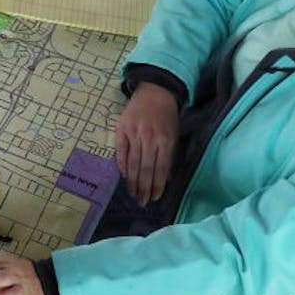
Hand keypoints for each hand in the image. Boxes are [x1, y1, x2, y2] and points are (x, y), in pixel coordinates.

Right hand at [115, 82, 179, 204]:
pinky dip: (121, 165)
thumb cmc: (166, 116)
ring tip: (132, 194)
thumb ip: (169, 155)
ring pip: (133, 163)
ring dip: (132, 181)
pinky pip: (121, 152)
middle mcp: (150, 139)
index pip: (161, 168)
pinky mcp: (122, 130)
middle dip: (144, 188)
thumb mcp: (173, 134)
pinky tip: (123, 176)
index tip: (154, 198)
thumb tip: (166, 179)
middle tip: (142, 202)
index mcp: (165, 140)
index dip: (157, 185)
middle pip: (146, 169)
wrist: (154, 92)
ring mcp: (135, 134)